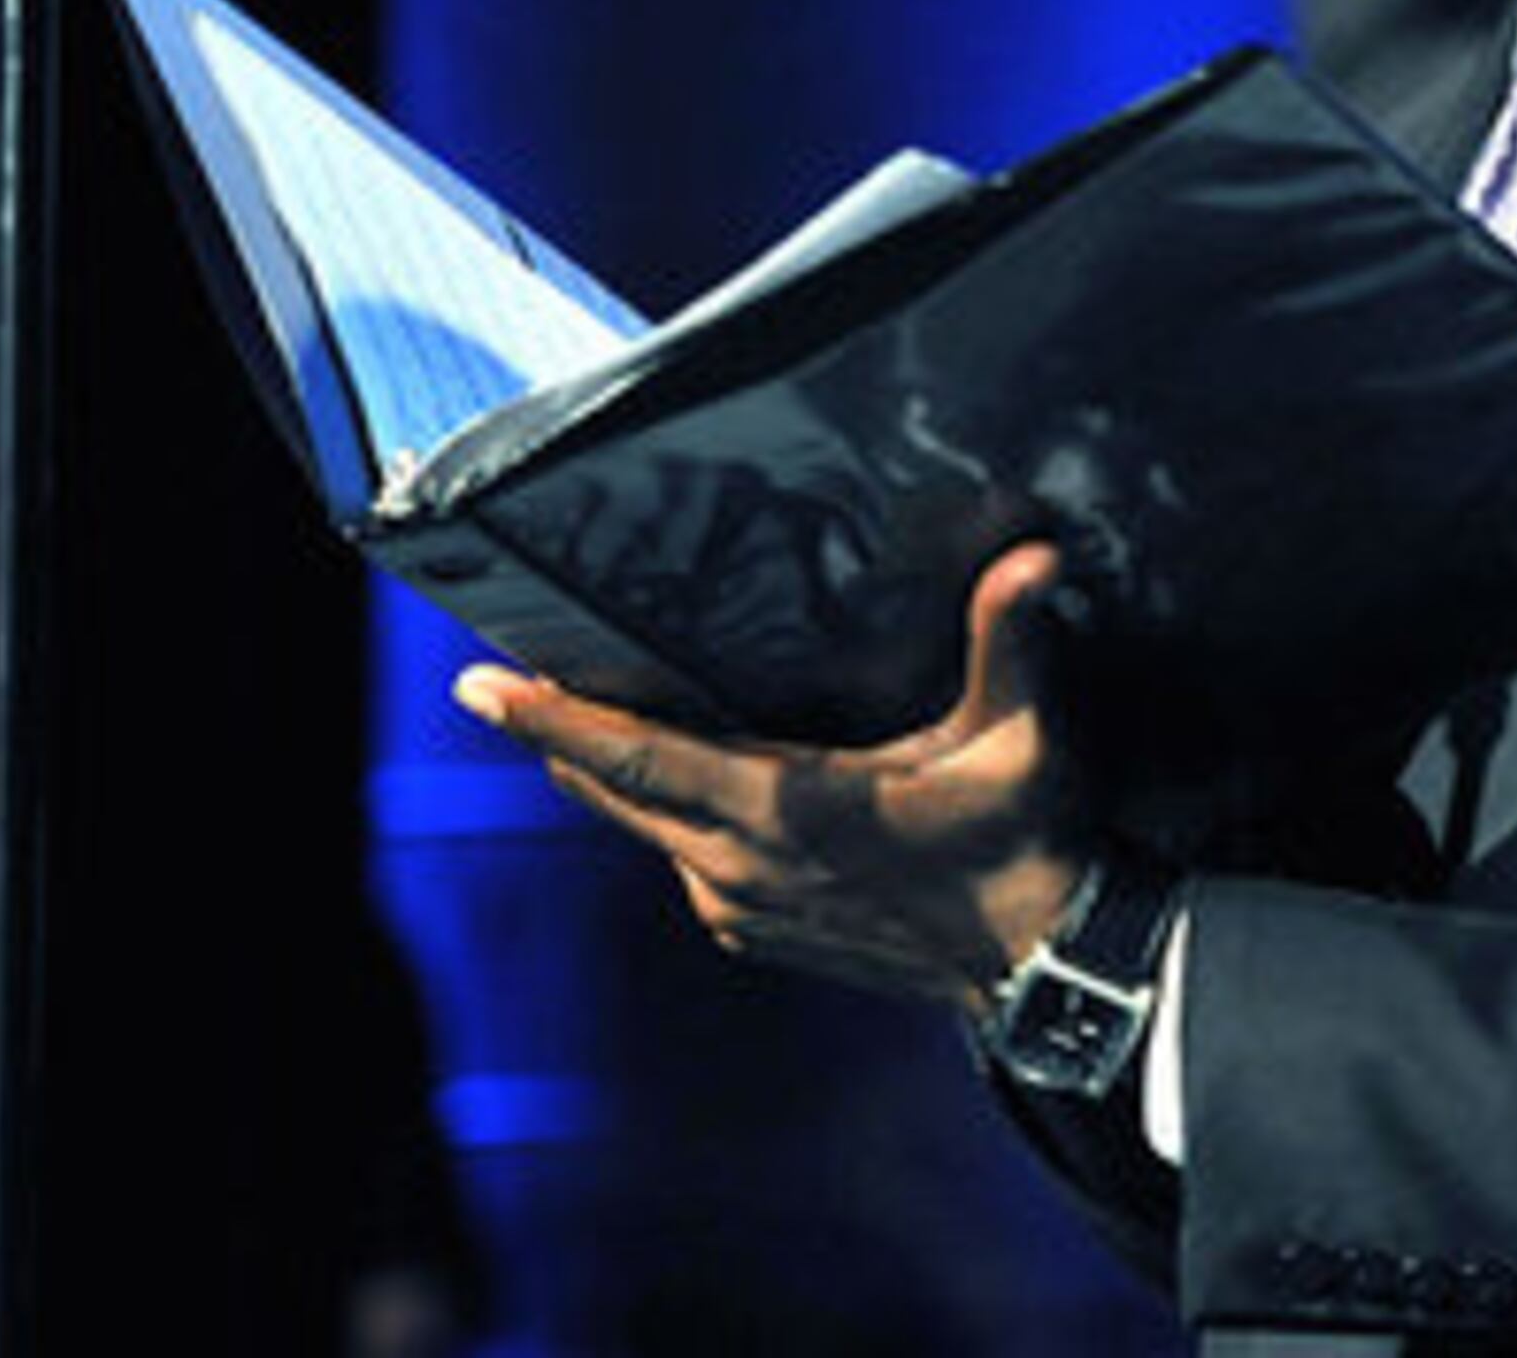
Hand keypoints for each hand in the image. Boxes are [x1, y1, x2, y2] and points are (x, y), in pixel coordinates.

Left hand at [455, 537, 1090, 1010]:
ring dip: (607, 771)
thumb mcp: (1020, 737)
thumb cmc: (1020, 840)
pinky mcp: (748, 927)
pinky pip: (678, 856)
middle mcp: (739, 866)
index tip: (482, 686)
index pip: (641, 757)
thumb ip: (1011, 641)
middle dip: (554, 734)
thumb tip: (1034, 558)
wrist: (1034, 958)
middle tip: (498, 681)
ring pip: (641, 823)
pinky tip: (671, 776)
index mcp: (786, 811)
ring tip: (573, 715)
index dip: (555, 721)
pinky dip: (659, 810)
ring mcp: (737, 905)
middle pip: (613, 789)